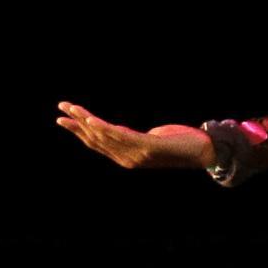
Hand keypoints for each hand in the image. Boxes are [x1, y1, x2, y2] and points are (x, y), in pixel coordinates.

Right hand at [55, 103, 211, 172]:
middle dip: (76, 124)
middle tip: (61, 108)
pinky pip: (122, 137)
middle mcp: (129, 159)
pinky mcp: (150, 147)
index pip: (96, 144)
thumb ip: (134, 138)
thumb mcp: (152, 139)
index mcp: (127, 157)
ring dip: (87, 121)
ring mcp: (138, 154)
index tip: (62, 118)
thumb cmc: (180, 143)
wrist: (206, 151)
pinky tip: (94, 120)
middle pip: (95, 140)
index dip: (78, 131)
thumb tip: (119, 131)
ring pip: (105, 137)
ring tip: (73, 108)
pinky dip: (106, 129)